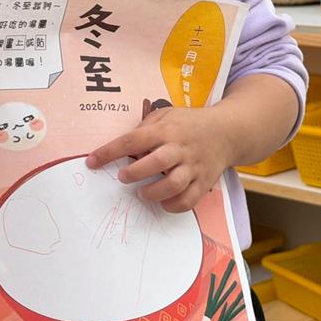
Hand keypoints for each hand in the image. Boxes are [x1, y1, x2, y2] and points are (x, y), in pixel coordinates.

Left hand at [85, 106, 231, 212]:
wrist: (228, 131)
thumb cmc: (190, 123)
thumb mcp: (167, 114)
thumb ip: (145, 127)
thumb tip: (123, 145)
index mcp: (167, 130)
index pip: (133, 140)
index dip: (110, 152)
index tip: (92, 161)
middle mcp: (180, 148)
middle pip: (156, 162)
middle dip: (135, 172)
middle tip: (122, 177)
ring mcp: (194, 166)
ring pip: (173, 184)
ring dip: (153, 192)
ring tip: (142, 192)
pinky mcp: (204, 182)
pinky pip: (189, 200)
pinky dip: (173, 206)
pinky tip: (163, 203)